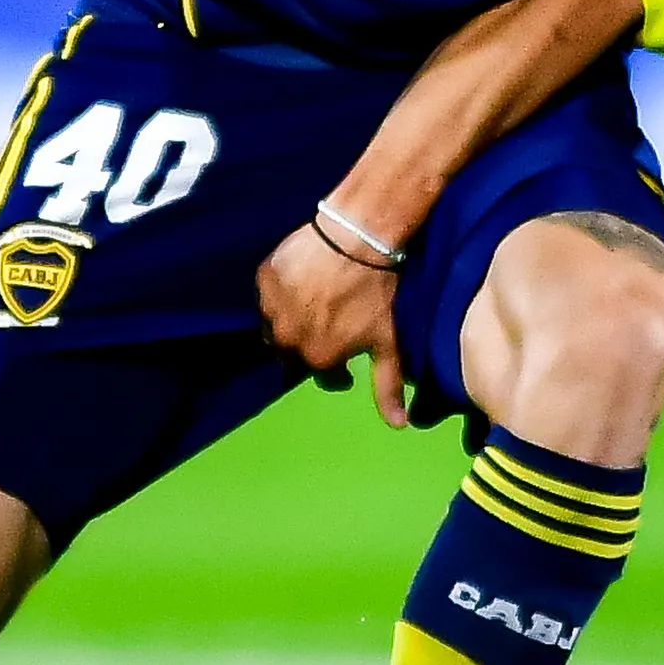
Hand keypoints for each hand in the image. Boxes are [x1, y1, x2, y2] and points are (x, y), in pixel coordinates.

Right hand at [259, 214, 409, 427]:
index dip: (337, 368)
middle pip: (294, 352)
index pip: (321, 374)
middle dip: (311, 345)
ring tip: (316, 304)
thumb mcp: (388, 341)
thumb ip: (387, 386)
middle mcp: (286, 339)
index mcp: (316, 358)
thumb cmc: (377, 291)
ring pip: (277, 325)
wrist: (358, 236)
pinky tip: (304, 283)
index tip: (348, 354)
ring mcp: (271, 308)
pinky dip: (283, 295)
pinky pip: (269, 296)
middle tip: (330, 325)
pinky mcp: (264, 279)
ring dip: (293, 321)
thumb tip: (399, 427)